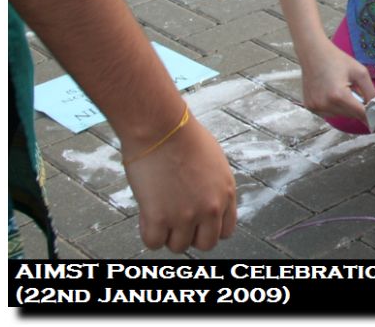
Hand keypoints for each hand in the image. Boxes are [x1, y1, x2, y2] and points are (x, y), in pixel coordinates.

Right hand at [122, 115, 237, 251]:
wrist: (162, 129)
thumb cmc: (185, 137)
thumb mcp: (214, 163)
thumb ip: (214, 187)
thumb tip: (205, 201)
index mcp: (226, 193)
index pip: (226, 231)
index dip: (209, 228)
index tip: (197, 222)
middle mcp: (210, 208)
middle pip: (205, 244)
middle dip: (190, 235)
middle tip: (176, 220)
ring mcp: (185, 215)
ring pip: (178, 246)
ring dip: (168, 233)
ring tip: (160, 211)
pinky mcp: (159, 218)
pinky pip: (153, 243)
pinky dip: (149, 232)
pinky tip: (148, 214)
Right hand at [298, 34, 374, 124]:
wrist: (313, 53)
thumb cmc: (337, 60)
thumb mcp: (360, 73)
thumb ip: (370, 92)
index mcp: (339, 95)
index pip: (360, 114)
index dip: (372, 119)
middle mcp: (325, 104)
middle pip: (351, 115)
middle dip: (358, 107)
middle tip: (356, 91)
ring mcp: (316, 107)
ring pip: (340, 115)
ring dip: (346, 107)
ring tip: (341, 88)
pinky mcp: (310, 107)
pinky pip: (329, 113)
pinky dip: (335, 107)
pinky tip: (332, 92)